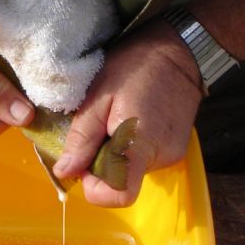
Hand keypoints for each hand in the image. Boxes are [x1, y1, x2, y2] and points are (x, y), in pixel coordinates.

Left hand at [53, 21, 204, 206]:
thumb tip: (65, 172)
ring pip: (130, 172)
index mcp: (140, 146)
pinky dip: (128, 150)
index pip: (119, 195)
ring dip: (113, 155)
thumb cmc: (134, 67)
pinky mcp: (176, 148)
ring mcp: (172, 154)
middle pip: (120, 183)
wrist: (179, 49)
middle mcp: (161, 157)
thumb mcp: (98, 97)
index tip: (84, 165)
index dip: (96, 189)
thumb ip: (82, 139)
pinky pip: (143, 160)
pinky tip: (127, 122)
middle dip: (100, 166)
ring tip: (113, 122)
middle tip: (96, 131)